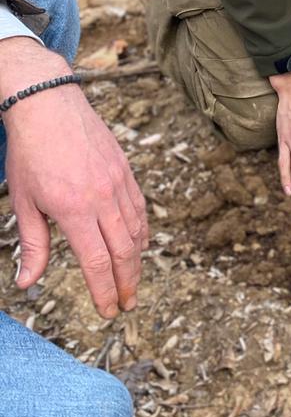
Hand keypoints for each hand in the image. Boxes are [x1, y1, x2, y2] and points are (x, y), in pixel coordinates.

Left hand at [2, 42, 148, 317]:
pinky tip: (139, 245)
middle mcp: (101, 198)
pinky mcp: (125, 170)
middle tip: (126, 305)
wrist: (48, 105)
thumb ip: (32, 245)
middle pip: (123, 252)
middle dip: (127, 283)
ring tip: (133, 282)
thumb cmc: (30, 154)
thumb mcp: (23, 202)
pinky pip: (139, 208)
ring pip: (136, 231)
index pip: (97, 262)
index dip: (104, 290)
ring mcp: (118, 183)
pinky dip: (141, 231)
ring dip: (137, 261)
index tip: (108, 311)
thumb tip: (27, 283)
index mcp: (73, 210)